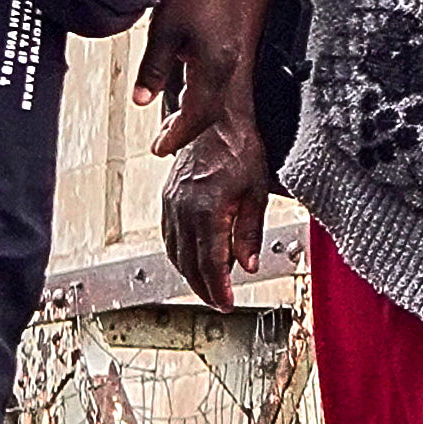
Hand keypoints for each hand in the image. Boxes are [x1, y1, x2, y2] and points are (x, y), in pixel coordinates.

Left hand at [139, 0, 257, 147]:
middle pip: (210, 110)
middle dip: (186, 128)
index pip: (198, 115)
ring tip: (172, 120)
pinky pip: (217, 78)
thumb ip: (153, 70)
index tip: (160, 147)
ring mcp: (232, 51)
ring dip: (193, 111)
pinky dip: (200, 92)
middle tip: (164, 140)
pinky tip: (186, 86)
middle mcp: (228, 63)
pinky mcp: (229, 39)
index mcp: (215, 66)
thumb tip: (141, 99)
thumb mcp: (164, 32)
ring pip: (214, 95)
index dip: (178, 134)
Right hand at [160, 132, 273, 313]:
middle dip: (205, 288)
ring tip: (209, 288)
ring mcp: (171, 205)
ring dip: (190, 275)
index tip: (227, 304)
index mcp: (207, 211)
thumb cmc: (239, 149)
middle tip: (220, 303)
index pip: (210, 263)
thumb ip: (250, 232)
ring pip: (176, 253)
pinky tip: (190, 262)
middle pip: (190, 263)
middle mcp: (184, 210)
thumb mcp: (256, 192)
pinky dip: (179, 255)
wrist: (213, 119)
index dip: (218, 289)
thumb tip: (249, 266)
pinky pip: (169, 237)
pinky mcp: (167, 199)